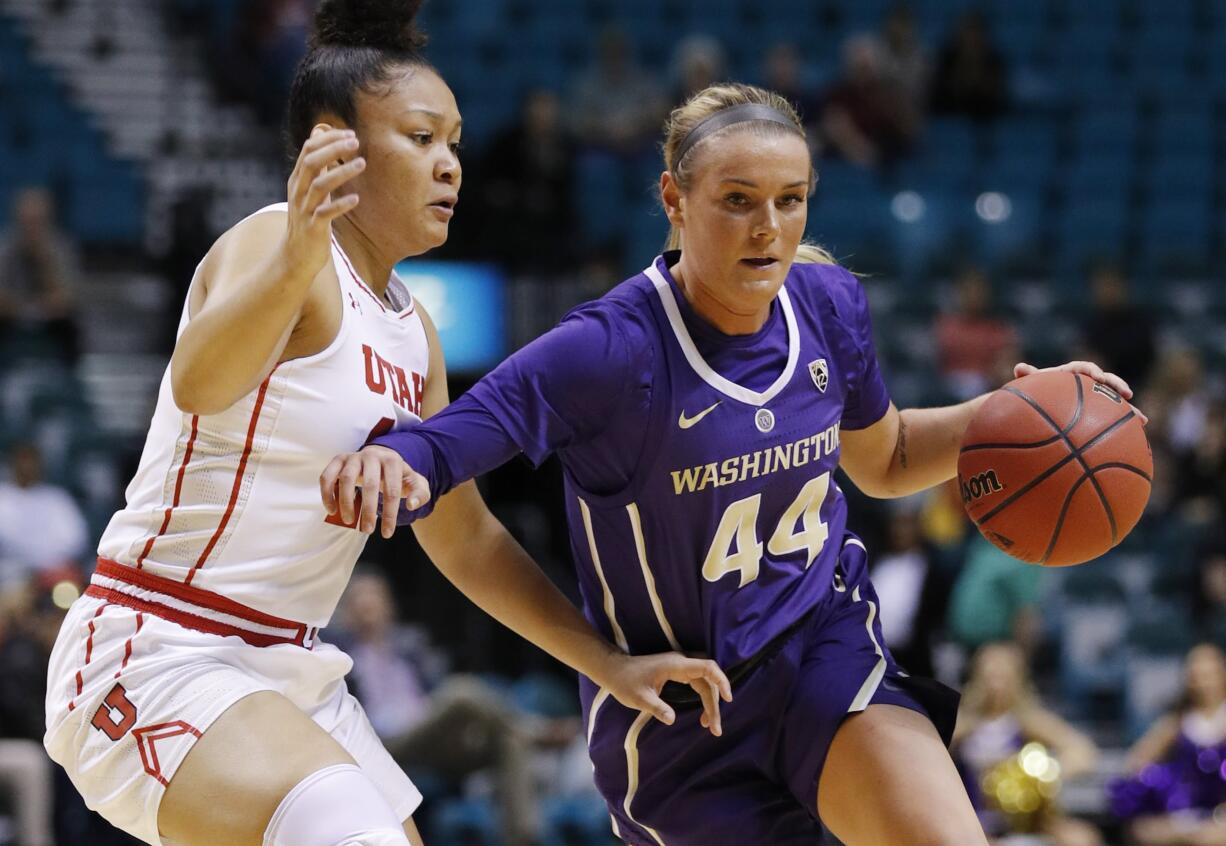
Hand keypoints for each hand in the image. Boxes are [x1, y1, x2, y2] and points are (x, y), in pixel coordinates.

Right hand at [283, 124, 365, 279]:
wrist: (295, 256)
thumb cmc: (308, 219)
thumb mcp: (309, 189)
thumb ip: (315, 165)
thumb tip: (318, 134)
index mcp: (298, 180)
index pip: (308, 149)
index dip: (328, 139)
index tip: (350, 133)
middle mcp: (298, 191)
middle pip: (311, 162)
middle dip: (333, 148)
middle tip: (355, 142)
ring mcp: (305, 209)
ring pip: (320, 185)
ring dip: (341, 172)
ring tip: (362, 163)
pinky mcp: (313, 228)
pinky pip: (326, 214)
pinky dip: (340, 205)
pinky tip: (355, 199)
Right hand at [320, 446, 430, 537]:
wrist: (381, 458)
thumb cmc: (398, 477)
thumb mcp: (415, 484)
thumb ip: (420, 494)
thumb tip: (412, 505)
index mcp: (393, 461)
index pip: (393, 490)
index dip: (390, 514)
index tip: (387, 534)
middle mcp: (372, 455)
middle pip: (369, 484)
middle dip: (368, 510)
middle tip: (368, 530)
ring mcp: (353, 456)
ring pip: (346, 479)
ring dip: (346, 503)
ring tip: (350, 522)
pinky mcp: (338, 460)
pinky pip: (327, 476)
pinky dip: (327, 494)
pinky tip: (332, 510)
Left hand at [597, 651, 731, 737]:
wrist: (614, 670)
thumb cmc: (625, 683)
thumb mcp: (639, 698)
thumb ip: (656, 707)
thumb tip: (672, 720)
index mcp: (675, 665)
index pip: (706, 667)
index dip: (720, 680)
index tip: (728, 698)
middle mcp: (680, 663)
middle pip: (708, 680)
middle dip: (714, 703)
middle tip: (715, 729)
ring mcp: (679, 666)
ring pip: (704, 683)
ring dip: (710, 703)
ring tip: (710, 726)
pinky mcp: (676, 671)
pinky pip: (697, 683)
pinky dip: (703, 697)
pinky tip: (703, 714)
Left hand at [1013, 360, 1147, 423]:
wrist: (1041, 404)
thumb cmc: (1036, 392)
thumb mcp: (1032, 386)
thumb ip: (1029, 377)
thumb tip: (1018, 367)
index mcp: (1071, 373)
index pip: (1084, 368)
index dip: (1092, 371)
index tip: (1097, 377)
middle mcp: (1086, 384)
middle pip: (1106, 383)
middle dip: (1117, 387)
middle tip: (1127, 393)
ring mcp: (1094, 399)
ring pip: (1115, 402)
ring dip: (1129, 409)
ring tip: (1142, 419)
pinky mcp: (1098, 413)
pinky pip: (1113, 418)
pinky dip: (1125, 424)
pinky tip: (1138, 434)